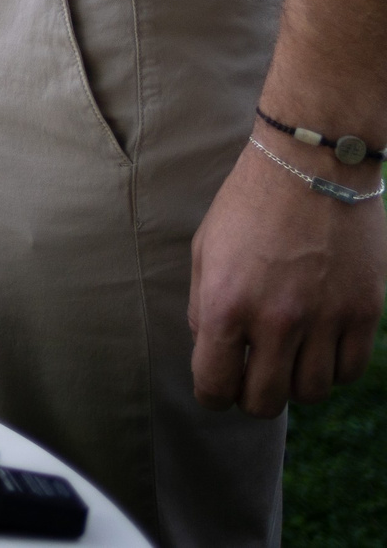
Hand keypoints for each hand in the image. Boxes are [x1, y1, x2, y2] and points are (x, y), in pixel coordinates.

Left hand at [190, 139, 385, 414]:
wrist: (311, 165)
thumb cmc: (248, 204)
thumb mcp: (205, 250)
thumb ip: (203, 306)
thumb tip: (211, 350)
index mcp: (226, 303)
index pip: (214, 384)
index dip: (212, 396)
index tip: (216, 391)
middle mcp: (275, 319)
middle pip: (265, 401)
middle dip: (252, 399)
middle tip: (251, 382)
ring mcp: (325, 319)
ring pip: (311, 392)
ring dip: (294, 384)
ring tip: (286, 361)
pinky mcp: (363, 312)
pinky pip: (349, 370)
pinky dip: (332, 369)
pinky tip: (319, 349)